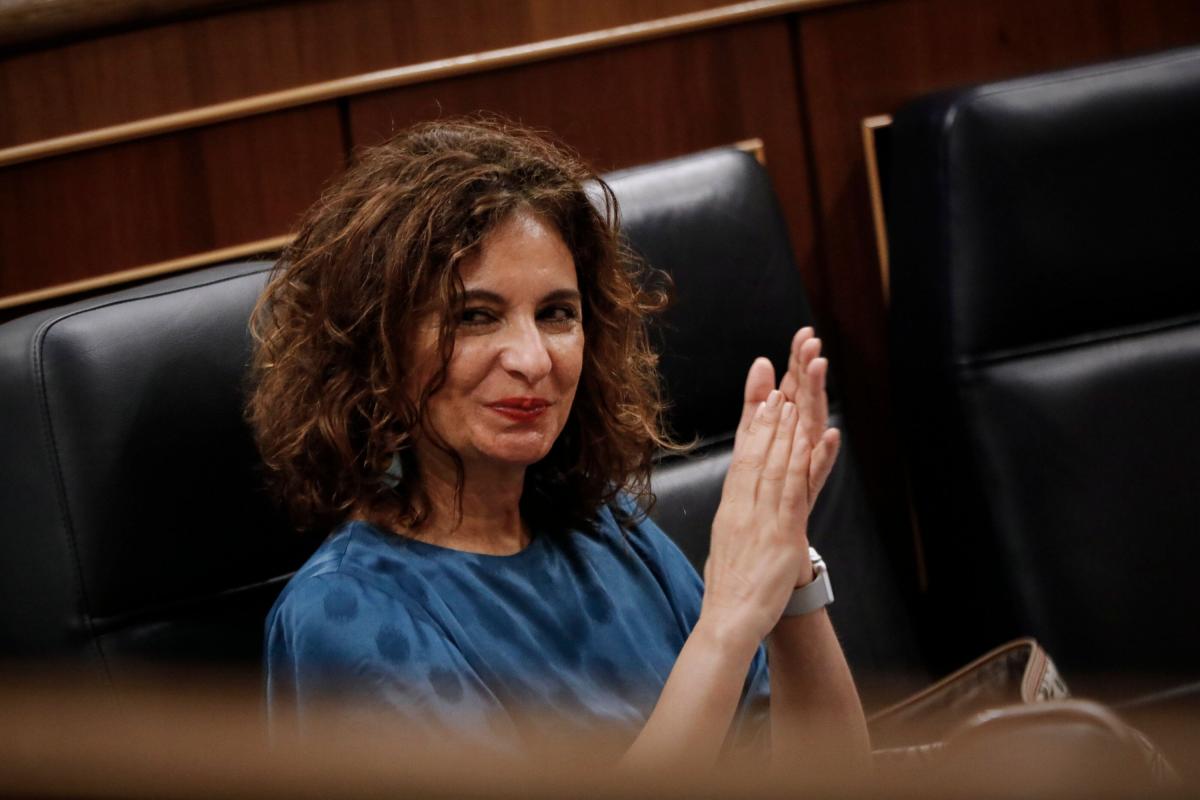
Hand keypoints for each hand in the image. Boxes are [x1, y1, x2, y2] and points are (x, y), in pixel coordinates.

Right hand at [699, 330, 840, 648]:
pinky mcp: (784, 530)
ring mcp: (763, 515)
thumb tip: (738, 506)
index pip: (743, 452)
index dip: (753, 418)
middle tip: (779, 372)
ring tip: (795, 392)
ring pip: (777, 460)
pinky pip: (800, 488)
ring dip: (787, 424)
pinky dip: (813, 460)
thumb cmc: (731, 588)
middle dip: (770, 409)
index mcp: (732, 505)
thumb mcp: (730, 544)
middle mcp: (744, 503)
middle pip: (757, 447)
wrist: (728, 619)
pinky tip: (823, 435)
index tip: (762, 389)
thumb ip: (737, 519)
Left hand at [742, 328, 840, 515]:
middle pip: (806, 402)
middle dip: (809, 372)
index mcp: (788, 429)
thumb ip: (757, 401)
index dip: (798, 361)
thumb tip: (763, 361)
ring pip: (813, 430)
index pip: (794, 389)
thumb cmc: (765, 489)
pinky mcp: (807, 494)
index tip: (804, 333)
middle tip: (813, 344)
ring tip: (820, 371)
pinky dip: (825, 455)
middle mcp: (802, 445)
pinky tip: (831, 435)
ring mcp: (807, 468)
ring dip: (817, 400)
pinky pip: (817, 472)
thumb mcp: (754, 438)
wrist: (766, 546)